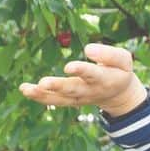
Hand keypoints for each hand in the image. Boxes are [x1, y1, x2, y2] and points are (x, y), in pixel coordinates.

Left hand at [18, 43, 147, 116]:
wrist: (118, 95)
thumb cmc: (119, 71)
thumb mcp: (124, 60)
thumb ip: (109, 54)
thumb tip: (88, 49)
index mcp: (105, 79)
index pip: (93, 74)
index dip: (82, 70)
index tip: (68, 66)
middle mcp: (90, 91)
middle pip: (72, 89)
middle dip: (57, 86)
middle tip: (43, 83)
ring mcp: (78, 98)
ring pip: (59, 98)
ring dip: (42, 94)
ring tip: (26, 89)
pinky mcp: (70, 101)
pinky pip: (54, 101)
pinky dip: (39, 97)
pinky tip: (25, 90)